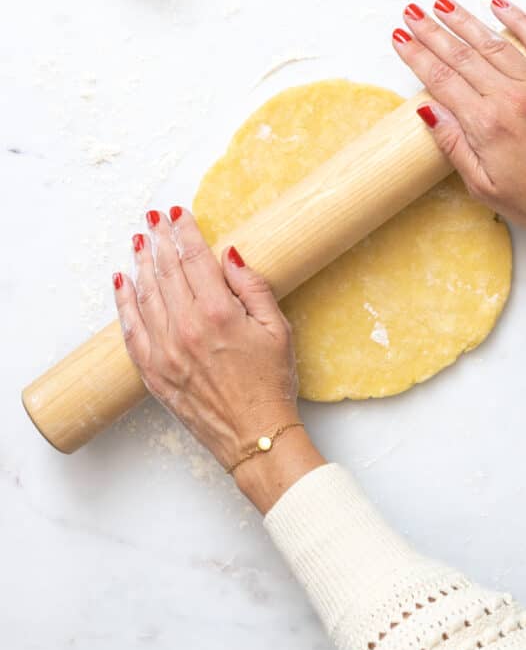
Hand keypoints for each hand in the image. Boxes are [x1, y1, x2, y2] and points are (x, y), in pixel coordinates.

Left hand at [113, 207, 323, 511]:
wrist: (255, 437)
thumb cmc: (271, 383)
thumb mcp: (278, 328)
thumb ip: (252, 287)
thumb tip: (230, 254)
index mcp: (218, 312)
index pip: (194, 258)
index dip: (184, 231)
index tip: (177, 213)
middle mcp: (185, 327)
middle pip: (166, 270)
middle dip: (160, 240)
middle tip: (153, 219)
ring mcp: (164, 350)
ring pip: (145, 294)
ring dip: (141, 263)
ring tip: (140, 242)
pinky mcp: (152, 371)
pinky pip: (130, 328)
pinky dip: (124, 302)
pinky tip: (122, 282)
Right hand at [393, 0, 525, 260]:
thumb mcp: (481, 185)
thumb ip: (452, 143)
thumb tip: (427, 109)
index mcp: (486, 125)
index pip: (441, 80)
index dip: (416, 56)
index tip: (399, 39)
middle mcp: (511, 98)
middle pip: (462, 56)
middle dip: (432, 31)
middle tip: (411, 13)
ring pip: (494, 44)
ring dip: (465, 21)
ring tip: (442, 4)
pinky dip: (519, 20)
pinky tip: (498, 4)